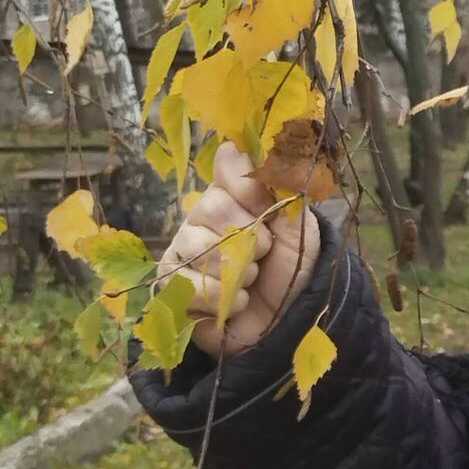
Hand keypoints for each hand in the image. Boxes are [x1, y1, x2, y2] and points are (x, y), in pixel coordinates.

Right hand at [155, 141, 321, 359]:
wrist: (290, 322)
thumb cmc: (293, 269)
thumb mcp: (294, 224)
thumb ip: (272, 185)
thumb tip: (235, 146)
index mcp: (227, 199)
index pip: (224, 172)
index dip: (248, 194)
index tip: (267, 213)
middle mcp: (198, 222)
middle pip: (208, 210)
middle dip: (248, 239)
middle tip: (264, 255)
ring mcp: (182, 256)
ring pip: (197, 248)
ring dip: (238, 271)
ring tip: (251, 281)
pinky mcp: (173, 291)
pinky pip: (186, 285)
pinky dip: (221, 299)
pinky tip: (235, 304)